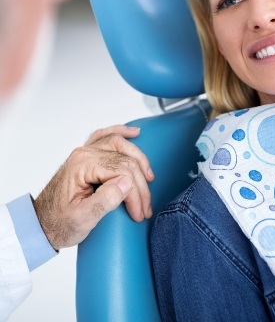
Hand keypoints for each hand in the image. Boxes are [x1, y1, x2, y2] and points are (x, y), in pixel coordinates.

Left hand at [33, 124, 154, 249]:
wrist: (41, 225)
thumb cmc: (58, 223)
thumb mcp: (82, 219)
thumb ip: (105, 200)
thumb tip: (127, 183)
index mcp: (83, 165)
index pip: (122, 172)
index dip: (135, 193)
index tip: (139, 211)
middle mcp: (85, 154)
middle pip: (125, 160)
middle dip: (140, 184)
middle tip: (145, 206)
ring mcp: (85, 152)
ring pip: (120, 144)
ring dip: (138, 159)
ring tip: (149, 176)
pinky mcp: (87, 156)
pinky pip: (106, 136)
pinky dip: (121, 132)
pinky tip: (134, 133)